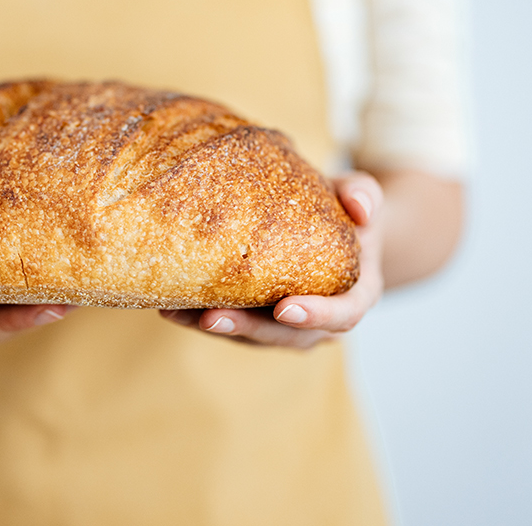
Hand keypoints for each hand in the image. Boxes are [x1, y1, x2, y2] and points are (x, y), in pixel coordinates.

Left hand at [158, 172, 384, 348]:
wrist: (328, 226)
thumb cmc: (344, 210)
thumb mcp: (359, 195)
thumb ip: (363, 195)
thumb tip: (360, 207)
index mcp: (355, 296)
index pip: (341, 315)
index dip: (316, 315)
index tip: (285, 307)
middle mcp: (319, 321)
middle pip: (284, 336)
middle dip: (247, 328)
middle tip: (212, 318)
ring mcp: (283, 326)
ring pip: (250, 336)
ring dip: (212, 327)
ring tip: (176, 311)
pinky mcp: (254, 320)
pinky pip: (229, 326)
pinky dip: (198, 318)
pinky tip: (169, 305)